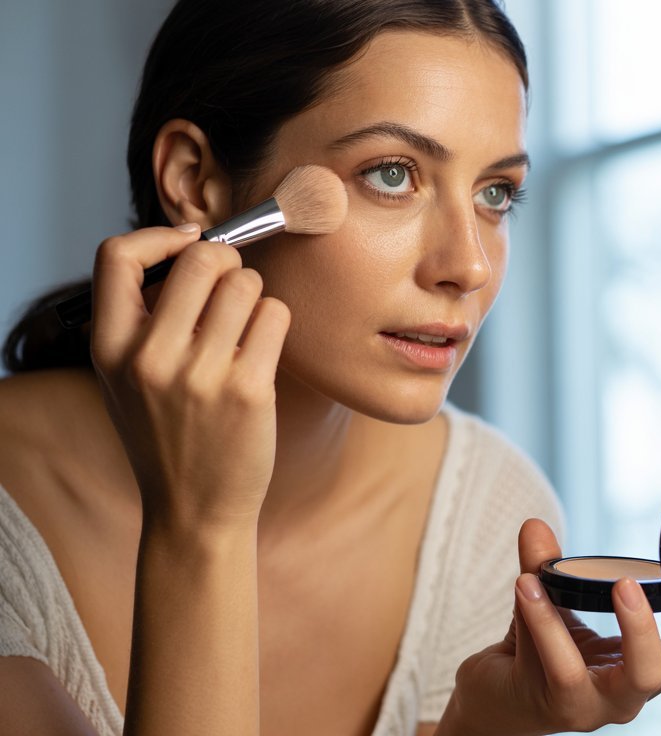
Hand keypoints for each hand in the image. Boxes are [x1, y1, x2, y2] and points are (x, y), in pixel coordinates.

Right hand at [89, 224, 289, 531]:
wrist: (194, 510)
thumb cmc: (168, 434)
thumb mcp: (127, 378)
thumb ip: (145, 319)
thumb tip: (194, 248)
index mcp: (110, 348)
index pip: (115, 256)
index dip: (158, 238)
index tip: (186, 245)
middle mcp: (150, 357)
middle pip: (200, 259)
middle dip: (226, 260)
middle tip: (232, 283)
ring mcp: (201, 374)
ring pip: (246, 283)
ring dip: (254, 294)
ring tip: (246, 326)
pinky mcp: (249, 389)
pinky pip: (275, 315)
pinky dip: (275, 322)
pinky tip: (262, 350)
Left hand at [440, 519, 660, 734]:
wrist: (493, 702)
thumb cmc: (535, 654)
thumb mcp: (555, 604)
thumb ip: (550, 567)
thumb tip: (534, 522)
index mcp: (648, 665)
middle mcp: (633, 690)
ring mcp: (599, 703)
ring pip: (638, 675)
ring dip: (636, 626)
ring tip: (622, 584)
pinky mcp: (558, 703)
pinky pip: (561, 663)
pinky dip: (545, 619)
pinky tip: (526, 584)